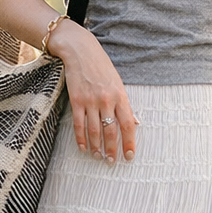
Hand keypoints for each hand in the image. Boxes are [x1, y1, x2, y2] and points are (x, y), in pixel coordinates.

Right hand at [45, 18, 137, 163]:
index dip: (129, 142)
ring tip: (98, 157)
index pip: (128, 124)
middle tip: (111, 162)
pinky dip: (81, 138)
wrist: (80, 50)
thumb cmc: (101, 67)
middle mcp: (106, 100)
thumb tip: (135, 123)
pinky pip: (79, 125)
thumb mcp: (118, 83)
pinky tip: (83, 147)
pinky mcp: (76, 100)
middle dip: (112, 149)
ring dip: (97, 147)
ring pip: (94, 131)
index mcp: (120, 96)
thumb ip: (125, 104)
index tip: (129, 156)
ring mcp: (91, 101)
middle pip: (111, 131)